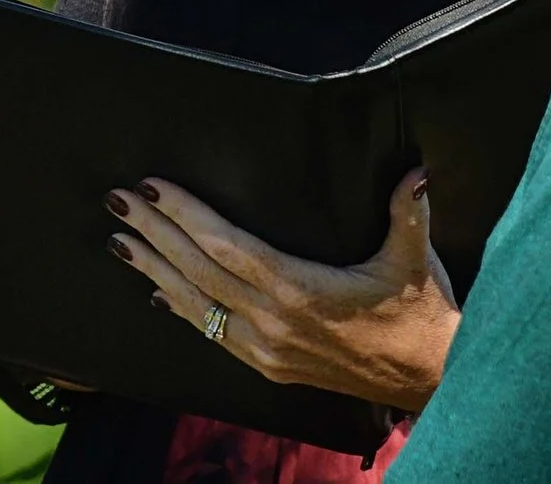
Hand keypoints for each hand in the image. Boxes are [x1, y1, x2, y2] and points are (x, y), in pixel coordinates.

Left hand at [104, 170, 459, 410]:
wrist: (431, 381)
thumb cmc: (422, 317)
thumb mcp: (416, 260)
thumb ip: (408, 211)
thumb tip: (415, 170)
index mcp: (300, 291)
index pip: (226, 246)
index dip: (184, 215)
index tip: (152, 188)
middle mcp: (274, 324)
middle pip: (199, 271)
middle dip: (154, 233)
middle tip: (119, 201)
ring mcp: (268, 350)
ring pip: (196, 306)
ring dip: (154, 271)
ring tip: (120, 241)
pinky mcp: (271, 367)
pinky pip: (214, 334)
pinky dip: (181, 309)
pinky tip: (157, 294)